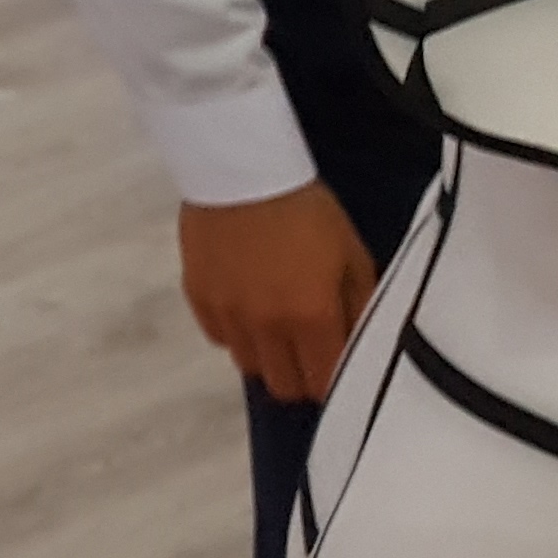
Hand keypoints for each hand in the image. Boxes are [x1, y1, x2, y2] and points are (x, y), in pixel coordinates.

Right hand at [180, 183, 383, 402]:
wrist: (243, 172)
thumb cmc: (306, 210)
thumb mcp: (353, 255)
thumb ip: (360, 308)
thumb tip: (359, 344)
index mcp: (312, 316)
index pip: (322, 383)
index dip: (333, 382)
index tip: (335, 366)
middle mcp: (267, 324)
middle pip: (283, 386)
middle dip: (300, 376)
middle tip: (307, 350)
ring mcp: (228, 313)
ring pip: (248, 365)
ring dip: (266, 355)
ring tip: (275, 326)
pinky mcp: (198, 297)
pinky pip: (218, 336)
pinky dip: (235, 332)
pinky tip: (247, 306)